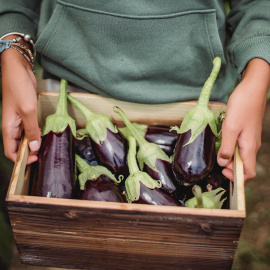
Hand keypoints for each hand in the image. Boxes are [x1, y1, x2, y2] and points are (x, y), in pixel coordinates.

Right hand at [1, 40, 40, 163]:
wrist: (18, 69)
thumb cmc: (19, 88)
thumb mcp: (27, 110)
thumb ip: (31, 130)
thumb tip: (33, 148)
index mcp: (8, 127)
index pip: (11, 151)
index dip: (21, 159)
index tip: (35, 160)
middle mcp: (12, 126)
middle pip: (18, 146)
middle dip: (29, 153)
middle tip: (43, 155)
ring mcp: (19, 120)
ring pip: (25, 138)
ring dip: (34, 143)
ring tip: (45, 147)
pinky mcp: (26, 114)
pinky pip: (30, 128)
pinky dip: (36, 133)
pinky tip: (44, 135)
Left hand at [217, 58, 269, 180]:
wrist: (252, 88)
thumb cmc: (242, 106)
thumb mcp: (230, 128)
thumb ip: (226, 147)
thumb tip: (223, 162)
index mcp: (249, 147)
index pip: (249, 172)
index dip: (236, 177)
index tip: (223, 171)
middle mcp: (251, 146)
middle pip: (242, 165)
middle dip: (229, 166)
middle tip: (216, 158)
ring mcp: (249, 139)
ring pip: (239, 155)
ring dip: (228, 156)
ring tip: (217, 148)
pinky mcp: (246, 132)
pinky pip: (238, 145)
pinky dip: (229, 147)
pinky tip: (222, 140)